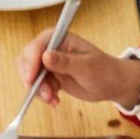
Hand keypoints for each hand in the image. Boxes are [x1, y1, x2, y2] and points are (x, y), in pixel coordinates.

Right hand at [17, 28, 139, 109]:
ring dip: (39, 90)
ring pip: (30, 74)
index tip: (31, 81)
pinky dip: (43, 94)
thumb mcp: (86, 67)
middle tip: (46, 95)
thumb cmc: (104, 71)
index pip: (36, 47)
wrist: (111, 84)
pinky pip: (37, 84)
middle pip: (28, 60)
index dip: (30, 63)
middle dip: (33, 79)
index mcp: (59, 37)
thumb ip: (65, 62)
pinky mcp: (50, 75)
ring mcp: (49, 61)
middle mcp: (51, 47)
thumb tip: (45, 56)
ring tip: (53, 100)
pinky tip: (55, 100)